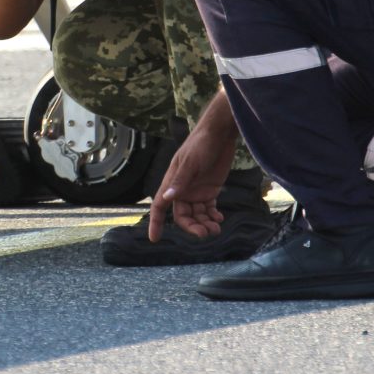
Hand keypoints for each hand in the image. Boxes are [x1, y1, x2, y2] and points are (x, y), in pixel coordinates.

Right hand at [149, 93, 238, 241]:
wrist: (220, 134)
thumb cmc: (201, 144)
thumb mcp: (190, 163)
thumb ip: (180, 181)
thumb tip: (166, 198)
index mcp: (172, 182)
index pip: (160, 205)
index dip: (156, 221)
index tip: (154, 238)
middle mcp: (182, 190)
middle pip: (183, 216)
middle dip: (192, 226)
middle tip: (205, 233)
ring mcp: (197, 191)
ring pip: (197, 215)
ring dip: (205, 223)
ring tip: (216, 228)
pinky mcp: (210, 190)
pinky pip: (209, 209)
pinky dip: (213, 216)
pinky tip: (219, 218)